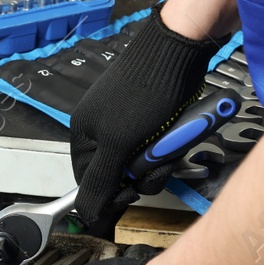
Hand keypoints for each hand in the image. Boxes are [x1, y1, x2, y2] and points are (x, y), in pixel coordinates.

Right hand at [69, 16, 219, 235]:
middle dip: (145, 172)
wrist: (178, 50)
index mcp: (84, 134)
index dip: (113, 193)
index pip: (91, 183)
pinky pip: (160, 145)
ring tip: (172, 138)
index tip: (133, 191)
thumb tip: (86, 213)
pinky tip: (179, 130)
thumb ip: (101, 181)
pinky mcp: (153, 117)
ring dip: (163, 158)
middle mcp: (104, 130)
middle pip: (122, 175)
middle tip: (158, 157)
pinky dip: (172, 143)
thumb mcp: (119, 143)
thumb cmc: (145, 93)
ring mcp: (130, 123)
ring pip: (145, 162)